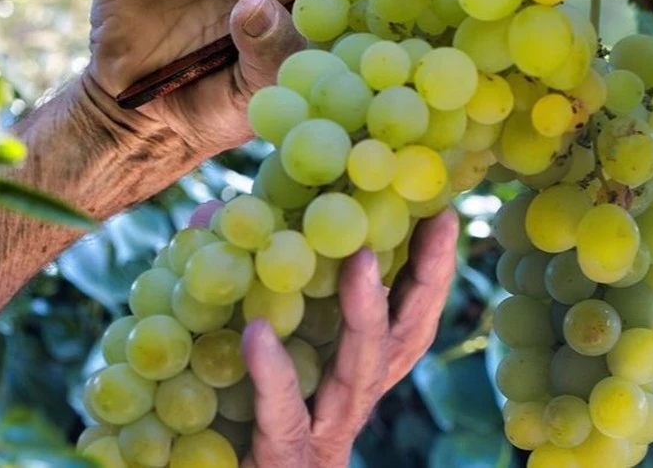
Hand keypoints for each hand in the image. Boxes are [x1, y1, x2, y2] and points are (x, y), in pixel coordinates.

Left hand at [187, 202, 460, 467]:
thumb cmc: (225, 424)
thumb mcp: (232, 343)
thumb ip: (229, 285)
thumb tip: (211, 211)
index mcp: (346, 378)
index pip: (401, 320)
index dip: (427, 272)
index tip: (441, 214)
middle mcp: (348, 404)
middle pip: (403, 340)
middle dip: (426, 281)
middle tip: (438, 222)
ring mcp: (323, 435)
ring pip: (360, 374)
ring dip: (366, 315)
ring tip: (362, 260)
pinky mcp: (285, 461)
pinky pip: (285, 417)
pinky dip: (273, 375)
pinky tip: (257, 335)